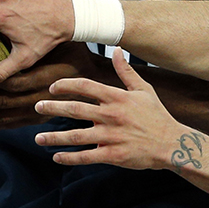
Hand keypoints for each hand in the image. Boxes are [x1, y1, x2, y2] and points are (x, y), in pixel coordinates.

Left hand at [0, 42, 98, 129]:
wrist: (94, 80)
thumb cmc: (74, 54)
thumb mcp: (60, 43)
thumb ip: (39, 38)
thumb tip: (11, 13)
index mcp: (45, 78)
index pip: (15, 83)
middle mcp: (40, 98)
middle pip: (5, 103)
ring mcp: (38, 113)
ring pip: (5, 118)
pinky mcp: (36, 120)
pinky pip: (11, 125)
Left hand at [35, 49, 197, 170]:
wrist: (171, 143)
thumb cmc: (156, 115)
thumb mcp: (143, 89)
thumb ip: (126, 70)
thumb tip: (117, 49)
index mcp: (117, 97)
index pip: (85, 86)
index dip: (66, 85)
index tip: (53, 87)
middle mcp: (111, 115)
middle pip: (74, 109)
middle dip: (52, 108)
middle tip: (37, 107)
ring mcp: (111, 137)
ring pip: (76, 136)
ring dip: (54, 137)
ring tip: (38, 138)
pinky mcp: (113, 155)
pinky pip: (86, 157)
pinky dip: (69, 158)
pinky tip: (56, 157)